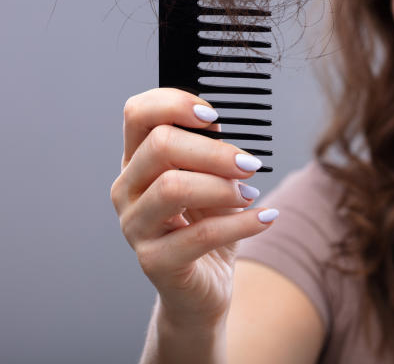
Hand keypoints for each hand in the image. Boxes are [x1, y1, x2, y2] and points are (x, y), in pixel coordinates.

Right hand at [111, 87, 277, 327]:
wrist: (203, 288)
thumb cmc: (205, 226)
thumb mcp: (209, 181)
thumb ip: (207, 152)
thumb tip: (216, 126)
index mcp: (136, 161)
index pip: (137, 114)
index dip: (174, 104)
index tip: (213, 116)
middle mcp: (126, 190)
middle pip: (160, 146)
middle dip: (213, 151)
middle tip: (248, 163)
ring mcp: (134, 227)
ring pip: (172, 188)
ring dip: (222, 186)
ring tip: (250, 193)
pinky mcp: (154, 261)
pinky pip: (201, 235)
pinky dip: (242, 223)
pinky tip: (266, 216)